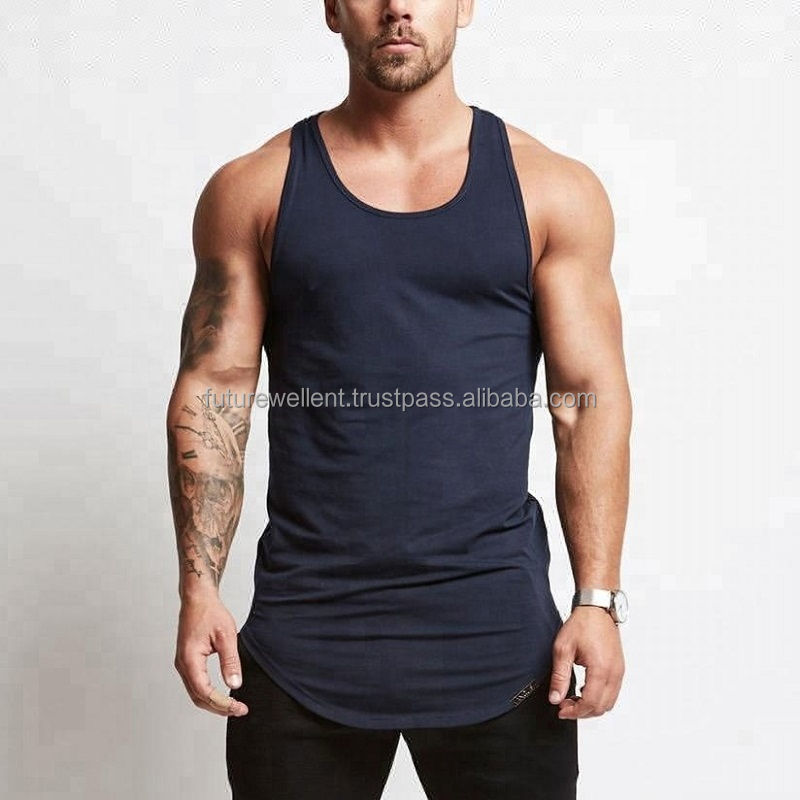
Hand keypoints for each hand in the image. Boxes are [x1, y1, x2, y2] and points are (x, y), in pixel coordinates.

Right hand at [174, 595, 248, 716]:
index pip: (205, 692)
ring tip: (232, 706)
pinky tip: (221, 694)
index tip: (239, 707)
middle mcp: (182, 664)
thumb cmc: (210, 612)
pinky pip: (195, 684)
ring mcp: (182, 663)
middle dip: (218, 707)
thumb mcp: (226, 635)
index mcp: (190, 659)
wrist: (197, 598)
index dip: (222, 704)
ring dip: (213, 702)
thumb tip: (235, 685)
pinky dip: (208, 693)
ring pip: (195, 693)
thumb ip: (230, 661)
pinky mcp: (186, 661)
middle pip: (198, 697)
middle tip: (239, 710)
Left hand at [548, 605, 624, 718]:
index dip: (575, 712)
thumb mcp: (563, 649)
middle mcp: (615, 673)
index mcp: (601, 669)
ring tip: (572, 697)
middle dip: (582, 711)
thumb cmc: (581, 624)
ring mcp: (619, 671)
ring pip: (609, 702)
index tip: (561, 710)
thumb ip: (559, 676)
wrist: (596, 609)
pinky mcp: (619, 668)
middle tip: (564, 704)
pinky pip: (612, 692)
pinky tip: (584, 689)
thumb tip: (555, 698)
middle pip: (602, 707)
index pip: (591, 703)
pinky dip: (599, 697)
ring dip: (591, 706)